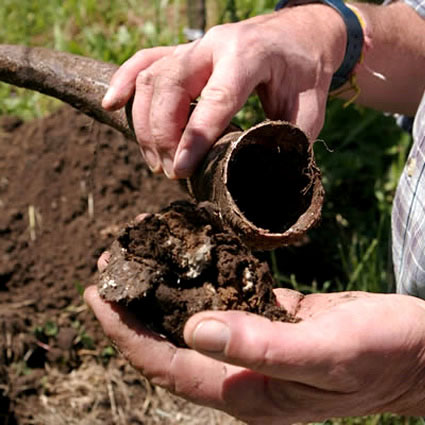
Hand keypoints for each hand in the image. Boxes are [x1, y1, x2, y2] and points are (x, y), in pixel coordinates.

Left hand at [85, 255, 424, 423]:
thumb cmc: (382, 355)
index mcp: (247, 391)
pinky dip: (202, 280)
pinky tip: (192, 257)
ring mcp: (256, 345)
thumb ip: (262, 347)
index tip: (98, 296)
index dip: (127, 334)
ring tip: (141, 256)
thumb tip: (194, 328)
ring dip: (165, 290)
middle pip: (171, 343)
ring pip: (194, 319)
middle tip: (112, 266)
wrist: (418, 350)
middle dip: (135, 308)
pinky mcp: (272, 321)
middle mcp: (243, 372)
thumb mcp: (327, 353)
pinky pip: (225, 299)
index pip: (168, 365)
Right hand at [102, 5, 345, 178]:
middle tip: (169, 171)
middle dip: (162, 134)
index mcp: (248, 56)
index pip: (214, 100)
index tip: (180, 171)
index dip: (194, 139)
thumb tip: (268, 178)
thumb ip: (289, 142)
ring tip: (154, 160)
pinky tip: (113, 104)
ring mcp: (194, 46)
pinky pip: (144, 60)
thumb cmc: (304, 71)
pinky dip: (125, 81)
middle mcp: (214, 45)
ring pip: (152, 78)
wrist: (298, 34)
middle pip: (170, 87)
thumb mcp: (309, 109)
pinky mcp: (183, 51)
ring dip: (145, 123)